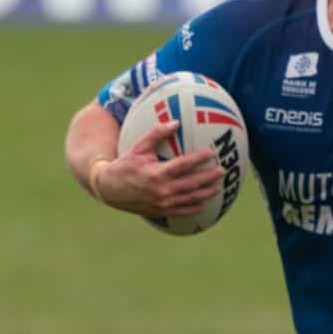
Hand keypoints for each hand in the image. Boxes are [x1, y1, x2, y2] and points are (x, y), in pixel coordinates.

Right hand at [94, 120, 224, 217]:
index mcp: (157, 173)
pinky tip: (205, 203)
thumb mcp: (139, 147)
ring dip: (207, 193)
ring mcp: (163, 203)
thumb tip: (176, 122)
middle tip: (223, 170)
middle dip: (210, 177)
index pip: (183, 165)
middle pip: (192, 184)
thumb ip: (157, 134)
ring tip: (219, 186)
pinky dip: (195, 207)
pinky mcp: (161, 211)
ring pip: (191, 199)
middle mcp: (162, 190)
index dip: (198, 158)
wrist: (110, 189)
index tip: (211, 152)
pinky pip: (183, 211)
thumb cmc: (125, 164)